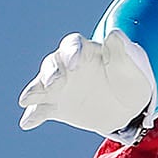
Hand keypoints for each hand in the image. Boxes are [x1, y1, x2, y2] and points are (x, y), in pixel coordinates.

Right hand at [17, 28, 154, 136]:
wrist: (128, 106)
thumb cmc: (130, 77)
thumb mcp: (131, 65)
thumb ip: (121, 50)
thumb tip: (113, 35)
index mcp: (85, 50)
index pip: (73, 45)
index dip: (72, 52)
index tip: (75, 64)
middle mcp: (67, 66)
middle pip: (52, 64)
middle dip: (50, 72)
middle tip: (53, 84)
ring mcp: (60, 87)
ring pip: (42, 85)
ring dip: (34, 91)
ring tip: (27, 100)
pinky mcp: (57, 106)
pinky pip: (41, 109)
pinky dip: (33, 115)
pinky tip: (27, 123)